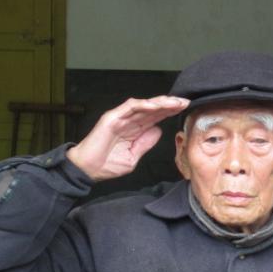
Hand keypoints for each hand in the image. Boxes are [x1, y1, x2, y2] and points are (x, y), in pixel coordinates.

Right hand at [67, 96, 189, 180]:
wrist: (87, 169)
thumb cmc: (107, 165)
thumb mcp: (133, 156)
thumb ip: (145, 143)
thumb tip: (158, 131)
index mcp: (135, 130)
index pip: (156, 118)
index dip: (170, 112)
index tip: (185, 109)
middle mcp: (129, 121)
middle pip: (153, 109)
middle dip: (170, 105)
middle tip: (185, 102)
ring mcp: (121, 117)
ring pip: (144, 105)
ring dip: (160, 102)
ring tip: (175, 102)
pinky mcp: (112, 117)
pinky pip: (130, 107)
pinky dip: (143, 105)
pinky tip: (156, 105)